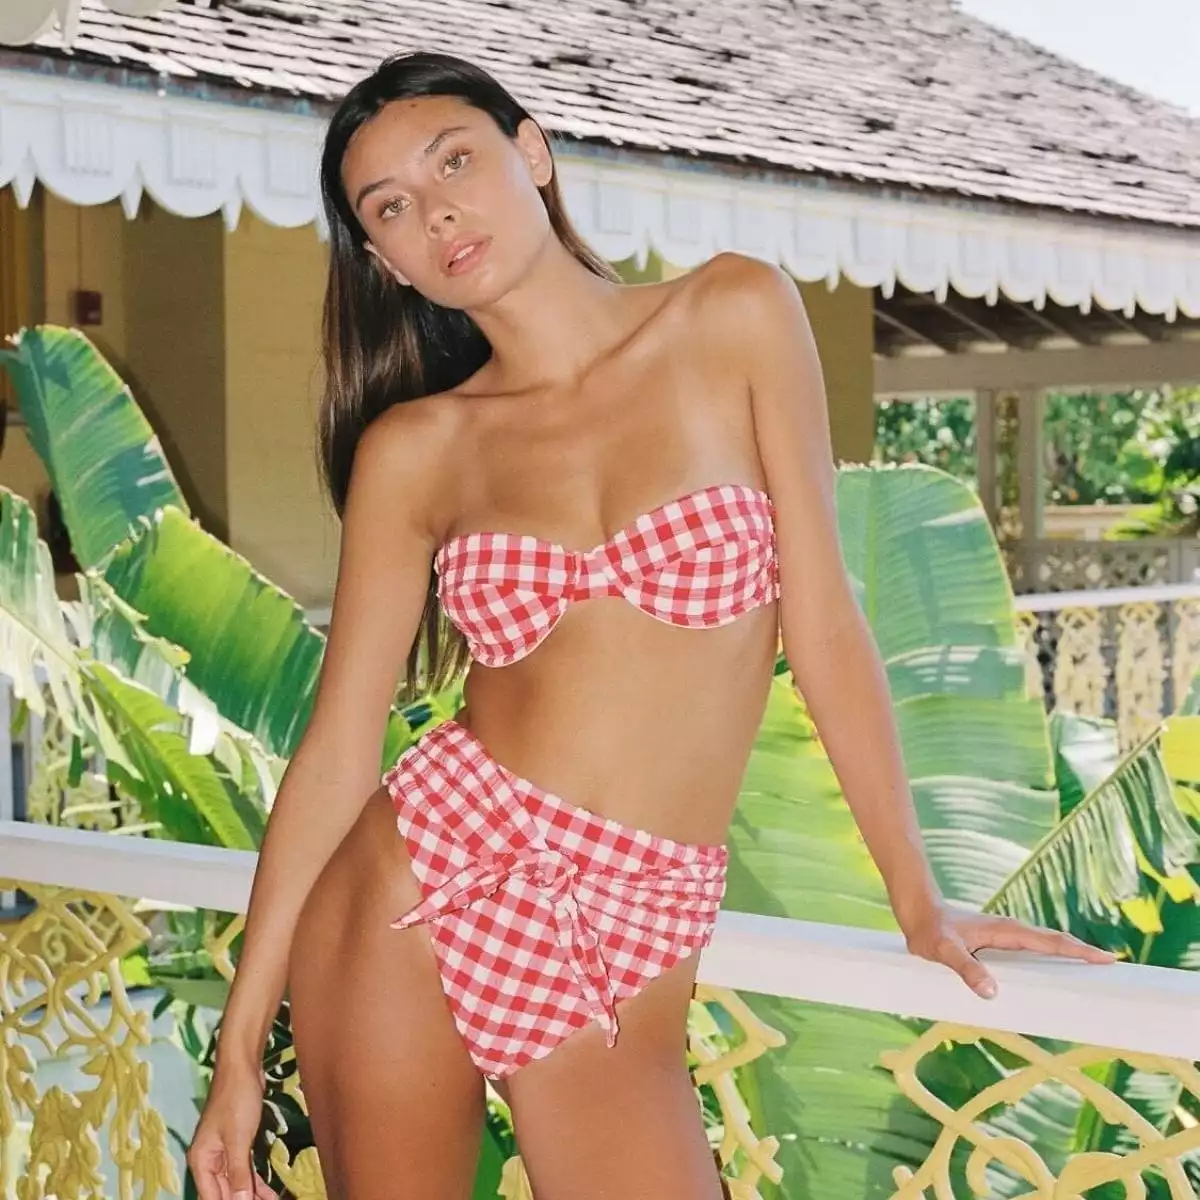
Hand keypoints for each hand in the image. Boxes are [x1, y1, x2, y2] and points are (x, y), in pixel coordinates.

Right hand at [187, 1060, 277, 1199]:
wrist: (242, 1066)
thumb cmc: (236, 1099)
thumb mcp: (238, 1139)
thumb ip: (239, 1173)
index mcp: (202, 1161)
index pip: (212, 1197)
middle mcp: (209, 1160)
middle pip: (224, 1192)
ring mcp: (223, 1152)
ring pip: (236, 1183)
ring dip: (252, 1195)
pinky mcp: (238, 1143)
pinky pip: (245, 1169)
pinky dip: (255, 1182)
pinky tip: (269, 1193)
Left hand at [902, 901, 1115, 998]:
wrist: (916, 912)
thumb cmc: (929, 931)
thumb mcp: (945, 952)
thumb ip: (966, 969)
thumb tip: (992, 993)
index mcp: (1006, 931)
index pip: (1051, 942)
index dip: (1079, 951)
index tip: (1108, 960)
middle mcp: (1011, 932)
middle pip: (1056, 943)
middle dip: (1084, 955)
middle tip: (1114, 970)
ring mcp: (1006, 938)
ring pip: (1045, 947)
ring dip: (1068, 958)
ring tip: (1094, 976)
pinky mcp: (998, 944)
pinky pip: (1031, 952)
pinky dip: (1050, 960)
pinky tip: (1054, 976)